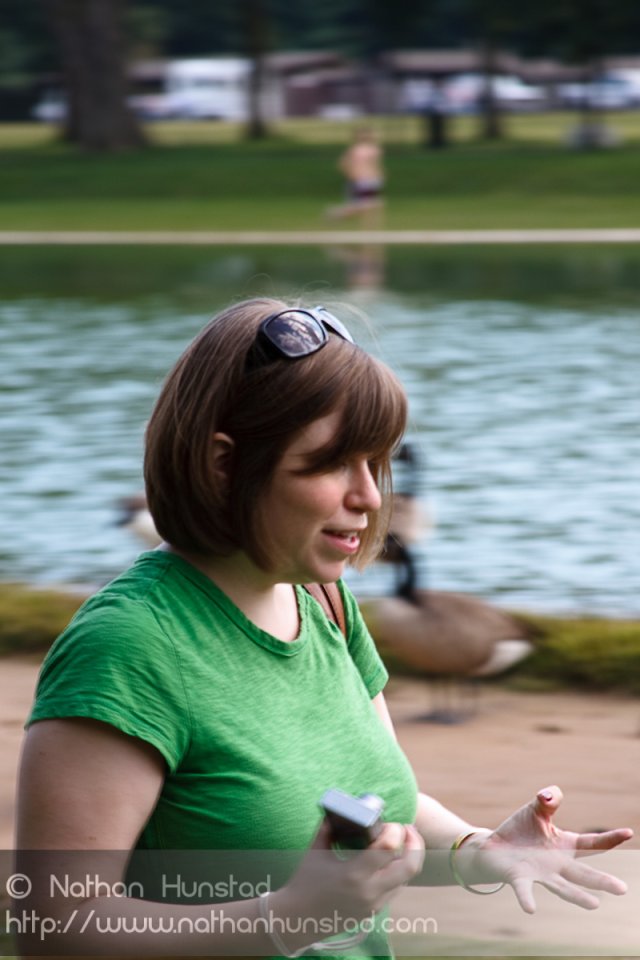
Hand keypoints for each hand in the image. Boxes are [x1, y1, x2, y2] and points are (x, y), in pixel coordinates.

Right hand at [272, 818, 424, 945]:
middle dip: (415, 843)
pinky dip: (396, 872)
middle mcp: (369, 892)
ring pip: (406, 878)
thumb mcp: (316, 850)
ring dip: (407, 857)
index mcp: (354, 874)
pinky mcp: (374, 912)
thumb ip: (330, 827)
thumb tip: (340, 808)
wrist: (298, 919)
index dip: (395, 831)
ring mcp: (374, 905)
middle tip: (407, 829)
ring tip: (398, 841)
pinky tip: (387, 860)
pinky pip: (395, 889)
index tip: (391, 823)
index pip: (389, 848)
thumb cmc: (305, 882)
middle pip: (410, 867)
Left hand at [462, 785, 632, 913]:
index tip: (628, 832)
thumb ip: (547, 800)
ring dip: (576, 896)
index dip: (609, 838)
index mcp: (564, 846)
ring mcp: (539, 873)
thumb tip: (550, 794)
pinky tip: (530, 909)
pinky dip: (527, 898)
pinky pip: (524, 889)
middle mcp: (556, 864)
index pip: (591, 843)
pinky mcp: (519, 878)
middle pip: (582, 874)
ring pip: (561, 887)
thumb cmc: (521, 830)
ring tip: (594, 905)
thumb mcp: (535, 810)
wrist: (495, 848)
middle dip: (602, 881)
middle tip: (622, 889)